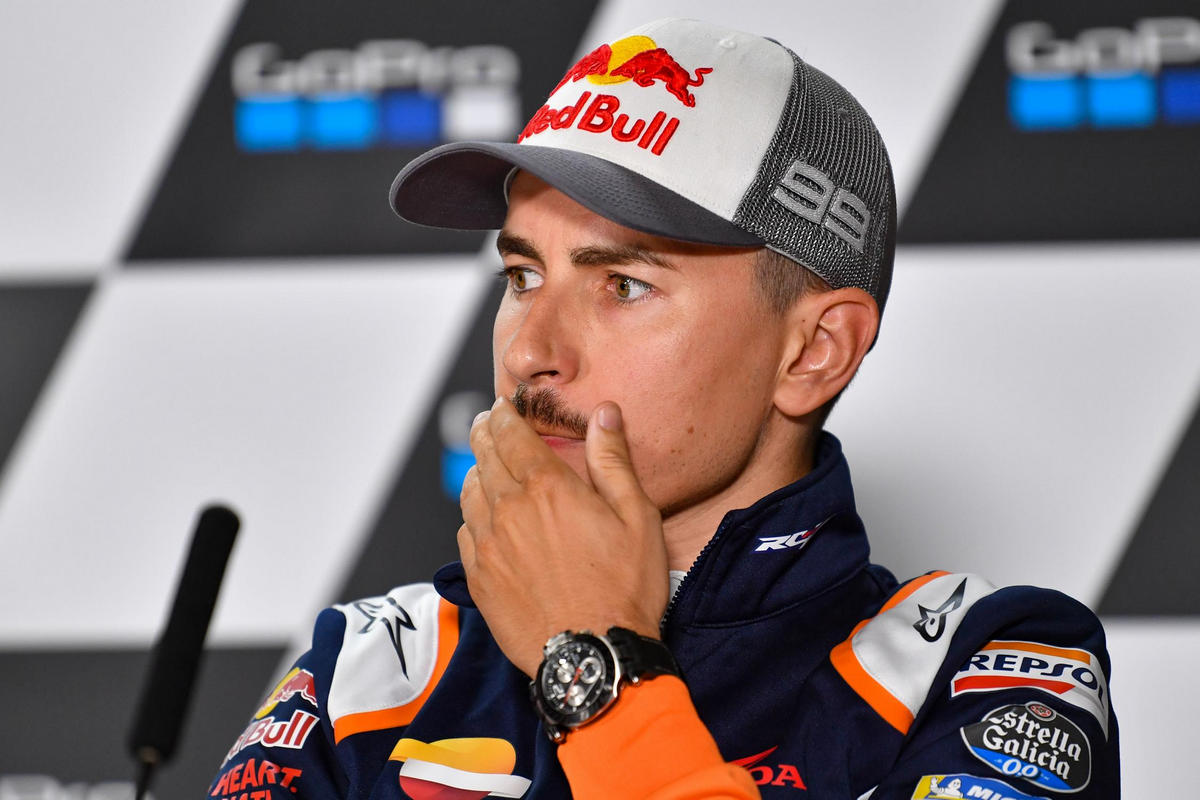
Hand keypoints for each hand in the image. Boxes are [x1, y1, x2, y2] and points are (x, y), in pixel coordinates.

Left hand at [458, 397, 668, 676]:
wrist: (593, 656)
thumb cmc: (625, 589)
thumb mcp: (638, 517)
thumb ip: (613, 460)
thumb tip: (605, 414)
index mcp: (548, 488)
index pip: (512, 434)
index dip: (504, 416)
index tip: (502, 407)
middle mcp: (509, 510)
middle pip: (484, 457)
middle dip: (485, 434)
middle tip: (485, 423)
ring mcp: (489, 546)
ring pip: (470, 493)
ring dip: (476, 471)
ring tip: (484, 465)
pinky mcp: (480, 580)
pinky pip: (465, 534)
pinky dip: (471, 516)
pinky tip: (483, 517)